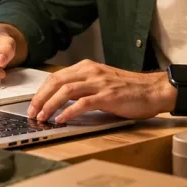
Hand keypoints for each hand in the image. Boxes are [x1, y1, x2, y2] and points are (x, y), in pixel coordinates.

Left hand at [27, 60, 174, 123]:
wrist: (154, 90)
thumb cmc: (130, 90)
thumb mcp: (103, 82)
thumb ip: (84, 87)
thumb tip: (62, 102)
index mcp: (88, 67)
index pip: (56, 76)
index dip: (42, 91)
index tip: (33, 104)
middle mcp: (91, 72)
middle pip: (57, 82)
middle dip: (40, 98)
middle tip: (32, 112)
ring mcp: (99, 83)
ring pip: (66, 91)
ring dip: (50, 105)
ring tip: (43, 117)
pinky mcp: (108, 96)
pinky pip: (83, 103)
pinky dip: (69, 111)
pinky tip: (62, 120)